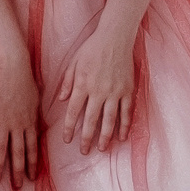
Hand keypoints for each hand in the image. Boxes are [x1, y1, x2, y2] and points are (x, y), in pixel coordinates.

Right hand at [0, 59, 42, 185]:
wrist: (12, 68)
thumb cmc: (25, 78)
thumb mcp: (36, 97)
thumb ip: (35, 111)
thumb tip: (36, 119)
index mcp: (31, 121)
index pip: (33, 146)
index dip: (33, 161)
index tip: (32, 175)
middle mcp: (20, 125)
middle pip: (20, 152)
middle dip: (20, 170)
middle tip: (19, 185)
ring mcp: (6, 122)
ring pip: (5, 150)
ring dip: (3, 167)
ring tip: (0, 180)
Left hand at [56, 22, 137, 154]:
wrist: (114, 38)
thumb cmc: (91, 49)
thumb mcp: (73, 63)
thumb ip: (67, 82)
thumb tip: (61, 100)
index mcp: (82, 85)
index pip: (73, 112)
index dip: (69, 128)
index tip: (67, 140)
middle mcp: (98, 91)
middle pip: (91, 120)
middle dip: (86, 138)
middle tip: (84, 152)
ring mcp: (114, 92)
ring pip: (109, 119)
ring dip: (105, 136)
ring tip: (101, 149)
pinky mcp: (127, 90)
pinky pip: (126, 112)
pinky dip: (125, 126)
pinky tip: (122, 137)